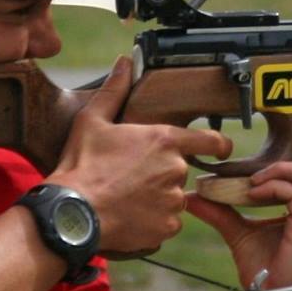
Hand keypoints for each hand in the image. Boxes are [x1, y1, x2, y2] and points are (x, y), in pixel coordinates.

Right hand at [45, 56, 233, 258]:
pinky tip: (129, 215)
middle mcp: (175, 170)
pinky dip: (153, 221)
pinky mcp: (166, 227)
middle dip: (162, 173)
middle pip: (180, 171)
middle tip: (132, 176)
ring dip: (157, 198)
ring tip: (126, 197)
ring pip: (172, 198)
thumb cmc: (81, 165)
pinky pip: (166, 222)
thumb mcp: (92, 121)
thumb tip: (124, 62)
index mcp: (165, 141)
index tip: (220, 149)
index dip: (219, 145)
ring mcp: (172, 201)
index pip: (212, 141)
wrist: (71, 214)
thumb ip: (115, 90)